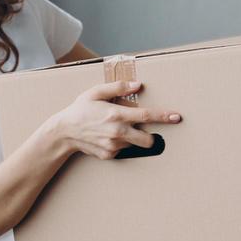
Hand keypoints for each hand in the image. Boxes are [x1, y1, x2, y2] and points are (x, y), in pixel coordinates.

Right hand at [49, 80, 181, 159]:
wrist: (64, 131)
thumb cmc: (81, 109)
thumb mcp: (96, 92)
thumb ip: (118, 87)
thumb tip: (138, 84)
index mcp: (117, 115)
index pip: (147, 116)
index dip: (164, 117)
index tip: (177, 117)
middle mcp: (117, 132)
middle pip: (147, 139)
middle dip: (151, 136)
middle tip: (143, 129)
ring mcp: (113, 146)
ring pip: (134, 144)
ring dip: (131, 138)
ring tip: (114, 129)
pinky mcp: (109, 155)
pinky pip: (122, 150)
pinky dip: (119, 144)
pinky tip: (106, 137)